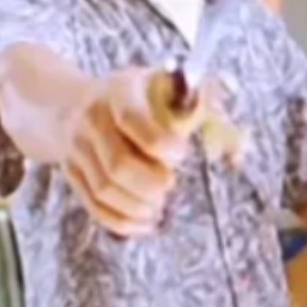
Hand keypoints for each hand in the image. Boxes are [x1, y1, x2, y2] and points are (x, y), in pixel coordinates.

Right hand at [62, 67, 205, 237]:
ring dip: (137, 206)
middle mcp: (91, 119)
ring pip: (105, 190)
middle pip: (118, 164)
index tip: (181, 153)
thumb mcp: (160, 84)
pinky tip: (143, 222)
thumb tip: (235, 145)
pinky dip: (120, 221)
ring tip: (157, 205)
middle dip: (151, 184)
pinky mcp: (71, 172)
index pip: (133, 119)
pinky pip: (94, 205)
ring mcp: (76, 148)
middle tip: (169, 184)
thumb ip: (196, 103)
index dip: (162, 144)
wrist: (72, 102)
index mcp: (118, 92)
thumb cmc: (133, 97)